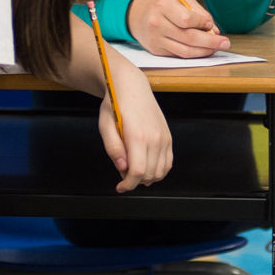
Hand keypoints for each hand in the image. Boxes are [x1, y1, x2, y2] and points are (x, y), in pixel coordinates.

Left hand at [98, 60, 173, 192]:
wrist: (132, 87)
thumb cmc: (115, 105)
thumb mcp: (105, 126)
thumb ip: (113, 149)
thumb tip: (122, 168)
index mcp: (137, 137)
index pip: (137, 172)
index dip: (128, 185)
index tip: (119, 188)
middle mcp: (155, 139)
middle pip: (149, 174)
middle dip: (135, 182)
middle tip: (123, 177)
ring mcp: (164, 139)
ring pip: (161, 171)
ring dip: (148, 178)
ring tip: (135, 173)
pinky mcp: (168, 138)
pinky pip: (168, 162)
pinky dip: (160, 171)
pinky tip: (149, 170)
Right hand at [127, 0, 228, 57]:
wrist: (135, 13)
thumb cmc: (161, 4)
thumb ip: (198, 12)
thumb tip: (214, 30)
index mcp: (162, 6)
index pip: (187, 20)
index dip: (202, 23)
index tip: (210, 24)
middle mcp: (157, 24)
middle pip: (189, 38)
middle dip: (211, 42)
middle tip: (225, 43)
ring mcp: (155, 39)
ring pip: (185, 51)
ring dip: (205, 51)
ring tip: (217, 48)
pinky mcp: (156, 50)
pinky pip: (179, 55)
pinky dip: (193, 53)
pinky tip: (203, 50)